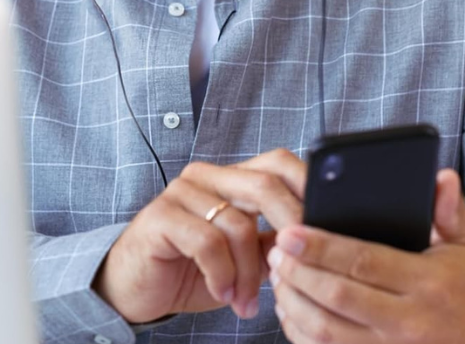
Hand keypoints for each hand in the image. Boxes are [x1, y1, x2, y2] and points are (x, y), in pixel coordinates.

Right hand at [92, 149, 305, 323]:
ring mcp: (181, 192)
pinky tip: (220, 294)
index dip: (307, 189)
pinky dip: (221, 275)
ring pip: (238, 224)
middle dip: (289, 229)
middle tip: (297, 269)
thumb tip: (320, 239)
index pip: (278, 163)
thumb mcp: (244, 258)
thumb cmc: (191, 269)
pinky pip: (207, 242)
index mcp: (230, 179)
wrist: (136, 287)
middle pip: (264, 185)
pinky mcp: (160, 216)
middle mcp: (207, 176)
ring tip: (245, 301)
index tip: (328, 229)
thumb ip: (273, 241)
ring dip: (249, 273)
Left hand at [269, 168, 464, 342]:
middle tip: (276, 249)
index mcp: (428, 284)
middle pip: (338, 296)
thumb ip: (450, 213)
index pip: (363, 261)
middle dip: (299, 272)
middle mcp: (412, 324)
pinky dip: (303, 333)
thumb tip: (442, 177)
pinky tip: (292, 308)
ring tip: (278, 274)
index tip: (289, 232)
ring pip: (328, 331)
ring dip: (295, 302)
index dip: (320, 247)